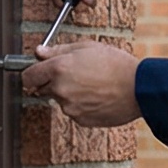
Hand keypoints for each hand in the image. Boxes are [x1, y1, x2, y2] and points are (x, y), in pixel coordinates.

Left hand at [21, 40, 141, 126]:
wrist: (139, 89)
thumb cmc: (117, 65)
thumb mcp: (88, 47)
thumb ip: (59, 50)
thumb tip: (40, 52)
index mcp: (59, 68)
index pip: (28, 76)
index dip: (33, 73)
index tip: (39, 71)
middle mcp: (60, 89)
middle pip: (42, 88)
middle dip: (54, 82)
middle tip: (76, 74)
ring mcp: (69, 107)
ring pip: (61, 100)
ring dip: (70, 94)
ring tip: (93, 85)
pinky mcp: (80, 119)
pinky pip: (74, 111)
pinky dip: (82, 105)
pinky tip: (98, 96)